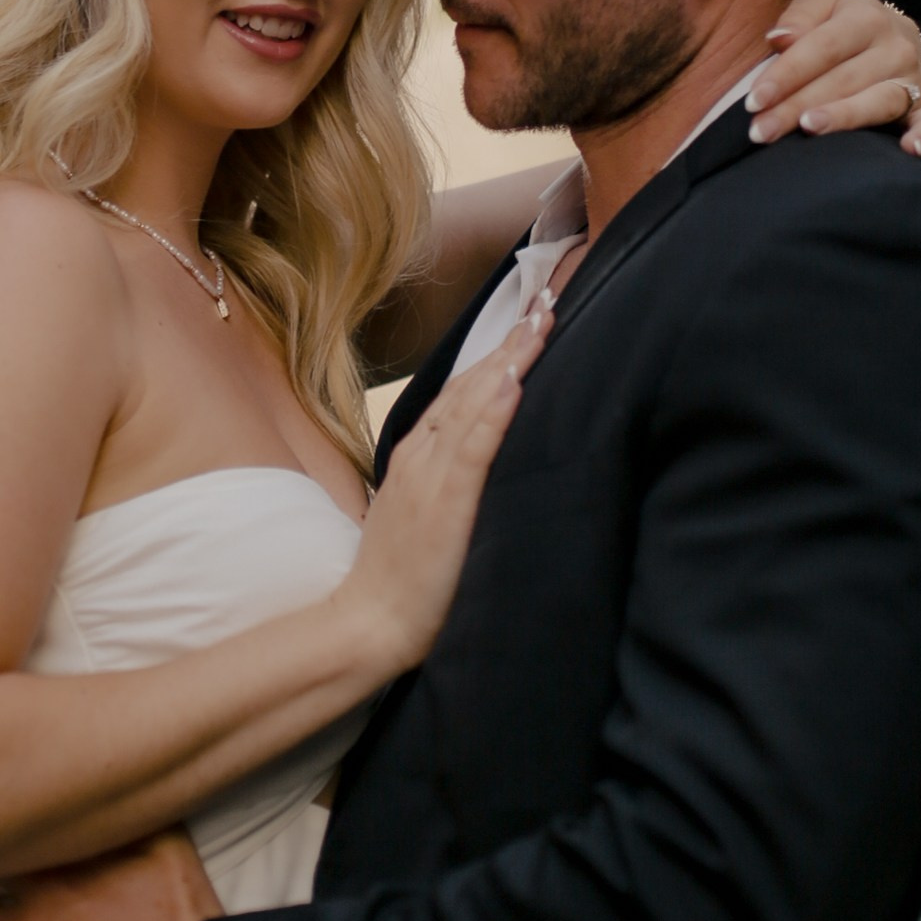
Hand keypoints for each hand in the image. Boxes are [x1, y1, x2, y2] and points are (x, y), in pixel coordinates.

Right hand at [341, 300, 548, 674]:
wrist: (371, 619)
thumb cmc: (403, 574)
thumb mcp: (424, 510)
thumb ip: (449, 475)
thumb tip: (484, 449)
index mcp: (420, 452)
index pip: (465, 389)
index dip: (500, 352)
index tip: (533, 318)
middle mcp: (423, 452)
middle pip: (472, 384)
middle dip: (512, 342)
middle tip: (549, 300)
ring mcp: (431, 473)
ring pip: (474, 402)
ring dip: (509, 359)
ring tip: (542, 322)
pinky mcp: (444, 501)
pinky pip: (472, 447)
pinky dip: (492, 411)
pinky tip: (514, 381)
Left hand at [750, 0, 920, 155]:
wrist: (888, 35)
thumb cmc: (840, 26)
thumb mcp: (819, 8)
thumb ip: (798, 18)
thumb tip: (780, 39)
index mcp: (867, 16)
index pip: (822, 46)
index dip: (786, 74)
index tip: (754, 100)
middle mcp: (897, 44)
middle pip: (843, 79)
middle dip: (797, 106)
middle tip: (761, 132)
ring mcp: (916, 77)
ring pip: (879, 101)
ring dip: (844, 117)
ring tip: (809, 129)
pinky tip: (909, 150)